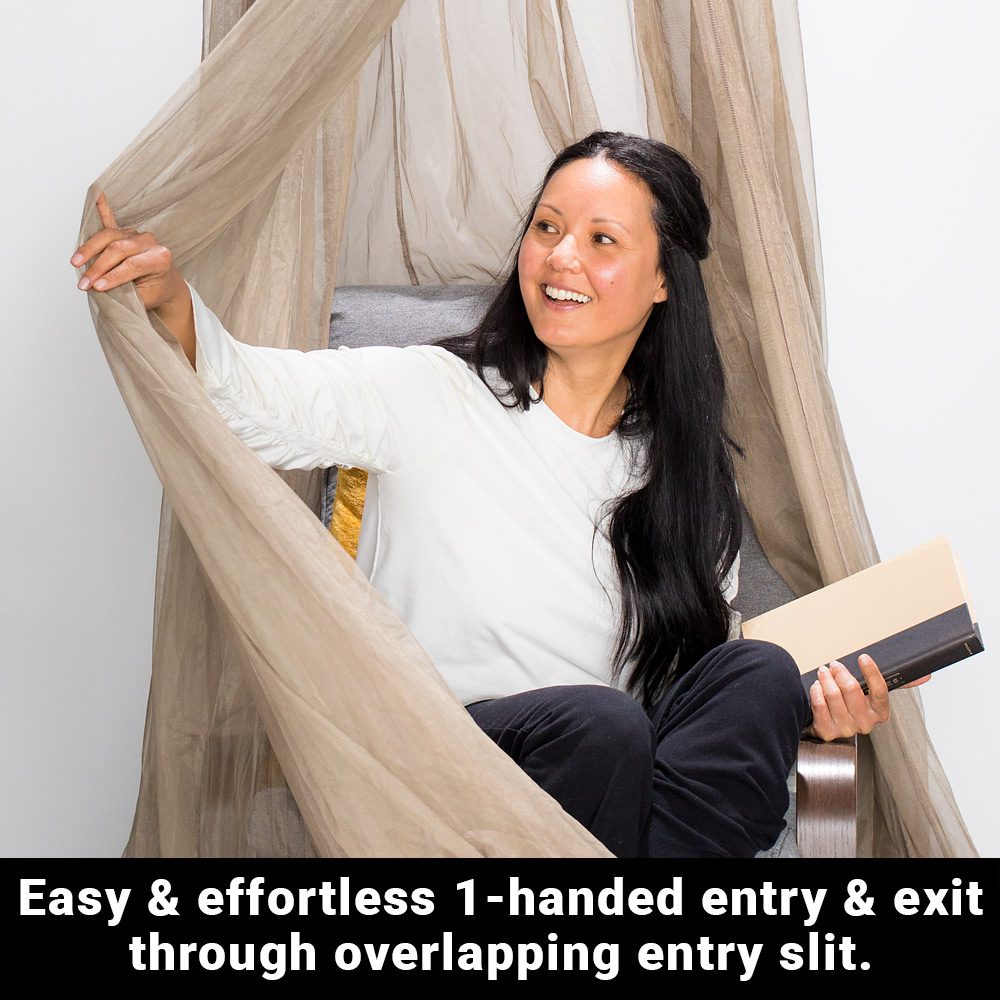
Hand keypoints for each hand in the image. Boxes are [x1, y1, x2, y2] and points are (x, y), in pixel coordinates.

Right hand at [71, 192, 195, 364]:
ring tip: (76, 263)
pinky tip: (97, 191)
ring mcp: (135, 234)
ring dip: (89, 249)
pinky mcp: (123, 232)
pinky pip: (110, 218)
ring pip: (108, 236)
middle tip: (84, 283)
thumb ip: (126, 290)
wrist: (166, 284)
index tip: (97, 287)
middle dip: (98, 267)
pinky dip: (102, 206)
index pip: (132, 265)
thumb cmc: (155, 291)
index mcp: (160, 257)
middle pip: (118, 249)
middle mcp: (149, 241)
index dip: (113, 276)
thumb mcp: (145, 297)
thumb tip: (100, 286)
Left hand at [805, 654, 931, 740]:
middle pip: (852, 690)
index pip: (880, 691)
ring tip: (823, 673)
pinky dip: (816, 691)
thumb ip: (897, 684)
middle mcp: (865, 724)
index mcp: (880, 713)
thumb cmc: (849, 706)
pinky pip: (820, 705)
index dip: (872, 672)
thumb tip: (925, 677)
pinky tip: (817, 686)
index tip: (863, 658)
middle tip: (833, 665)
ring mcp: (845, 729)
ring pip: (833, 695)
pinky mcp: (827, 732)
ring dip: (826, 679)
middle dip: (840, 672)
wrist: (826, 725)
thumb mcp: (871, 694)